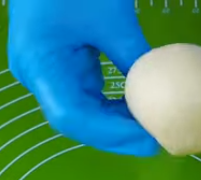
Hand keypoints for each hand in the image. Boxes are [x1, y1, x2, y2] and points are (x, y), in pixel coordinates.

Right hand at [7, 0, 159, 157]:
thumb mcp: (113, 18)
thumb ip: (134, 58)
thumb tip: (165, 95)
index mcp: (39, 62)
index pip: (71, 116)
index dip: (111, 134)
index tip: (149, 138)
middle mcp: (34, 74)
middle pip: (75, 120)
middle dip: (116, 135)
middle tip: (157, 140)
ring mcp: (43, 70)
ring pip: (80, 110)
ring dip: (115, 122)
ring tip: (153, 126)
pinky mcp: (55, 63)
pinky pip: (83, 93)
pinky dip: (110, 104)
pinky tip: (138, 107)